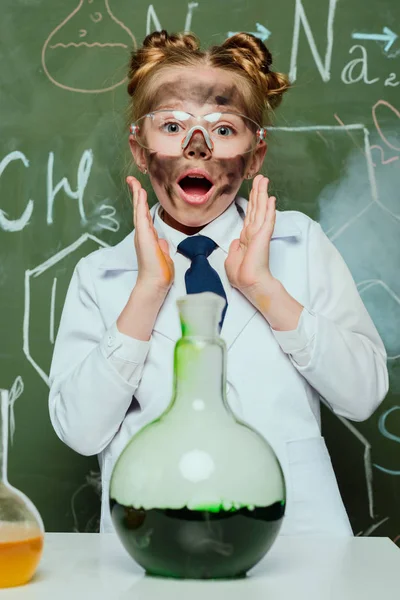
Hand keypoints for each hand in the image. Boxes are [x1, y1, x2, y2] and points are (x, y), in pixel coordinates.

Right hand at [127, 176, 174, 292]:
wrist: (155, 283)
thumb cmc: (159, 272)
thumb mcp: (163, 256)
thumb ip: (161, 247)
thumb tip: (162, 242)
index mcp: (148, 237)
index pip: (144, 216)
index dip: (142, 203)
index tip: (140, 190)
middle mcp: (143, 234)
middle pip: (138, 209)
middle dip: (136, 194)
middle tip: (132, 180)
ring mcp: (142, 235)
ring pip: (138, 210)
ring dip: (137, 195)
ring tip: (134, 182)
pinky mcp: (143, 237)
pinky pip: (141, 216)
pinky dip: (140, 204)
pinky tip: (140, 194)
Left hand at [224, 175, 276, 294]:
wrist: (248, 282)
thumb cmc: (241, 274)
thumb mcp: (232, 258)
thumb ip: (236, 247)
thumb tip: (236, 241)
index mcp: (246, 237)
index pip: (250, 215)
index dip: (252, 201)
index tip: (255, 190)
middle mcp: (253, 232)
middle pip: (256, 207)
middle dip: (258, 191)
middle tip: (261, 177)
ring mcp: (259, 233)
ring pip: (261, 209)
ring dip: (263, 194)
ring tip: (265, 180)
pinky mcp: (263, 236)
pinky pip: (267, 220)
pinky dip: (269, 209)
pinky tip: (272, 199)